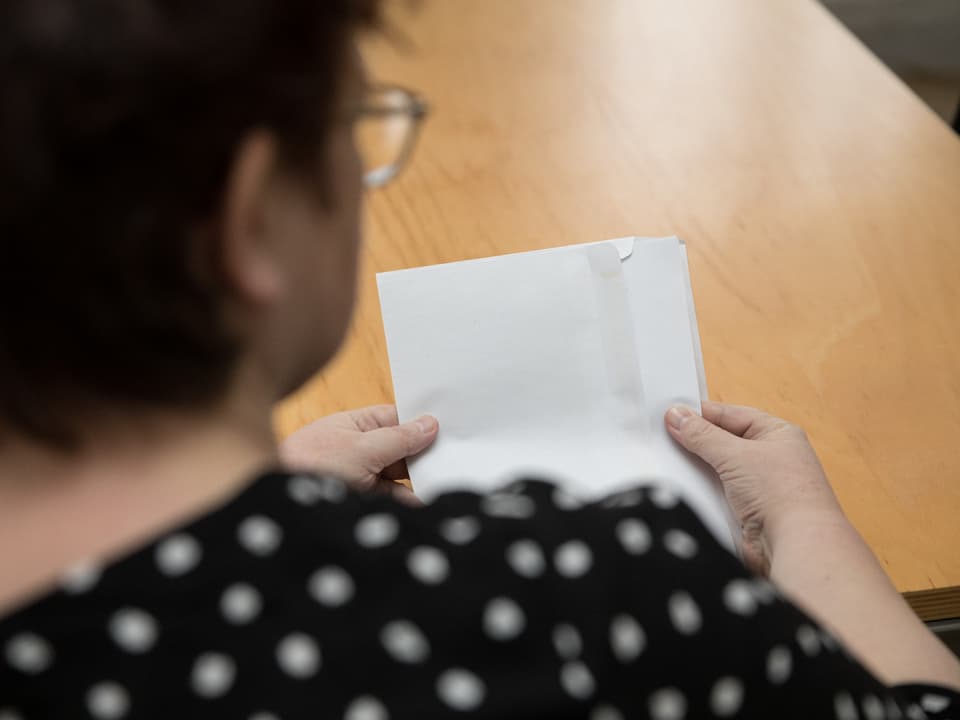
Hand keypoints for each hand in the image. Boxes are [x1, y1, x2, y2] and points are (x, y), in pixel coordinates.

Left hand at [279, 405, 438, 504]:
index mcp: (353, 425)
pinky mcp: (361, 505)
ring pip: (398, 478)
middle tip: (455, 460)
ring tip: (447, 483)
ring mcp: (359, 478)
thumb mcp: (362, 448)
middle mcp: (357, 449)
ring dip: (419, 482)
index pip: (395, 419)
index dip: (420, 425)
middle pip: (400, 450)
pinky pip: (392, 501)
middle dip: (423, 456)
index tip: (450, 431)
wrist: (277, 508)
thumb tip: (430, 424)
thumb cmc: (309, 466)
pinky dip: (409, 503)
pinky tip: (428, 505)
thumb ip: (399, 438)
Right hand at [665, 401, 845, 574]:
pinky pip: (716, 492)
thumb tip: (678, 416)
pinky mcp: (746, 510)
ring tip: (669, 460)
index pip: (731, 415)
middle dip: (696, 441)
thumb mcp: (735, 454)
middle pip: (722, 441)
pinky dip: (701, 490)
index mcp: (777, 433)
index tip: (671, 414)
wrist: (796, 546)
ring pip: (716, 468)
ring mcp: (758, 485)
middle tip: (663, 436)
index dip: (701, 414)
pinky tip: (683, 488)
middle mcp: (770, 457)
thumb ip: (702, 434)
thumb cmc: (783, 495)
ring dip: (698, 468)